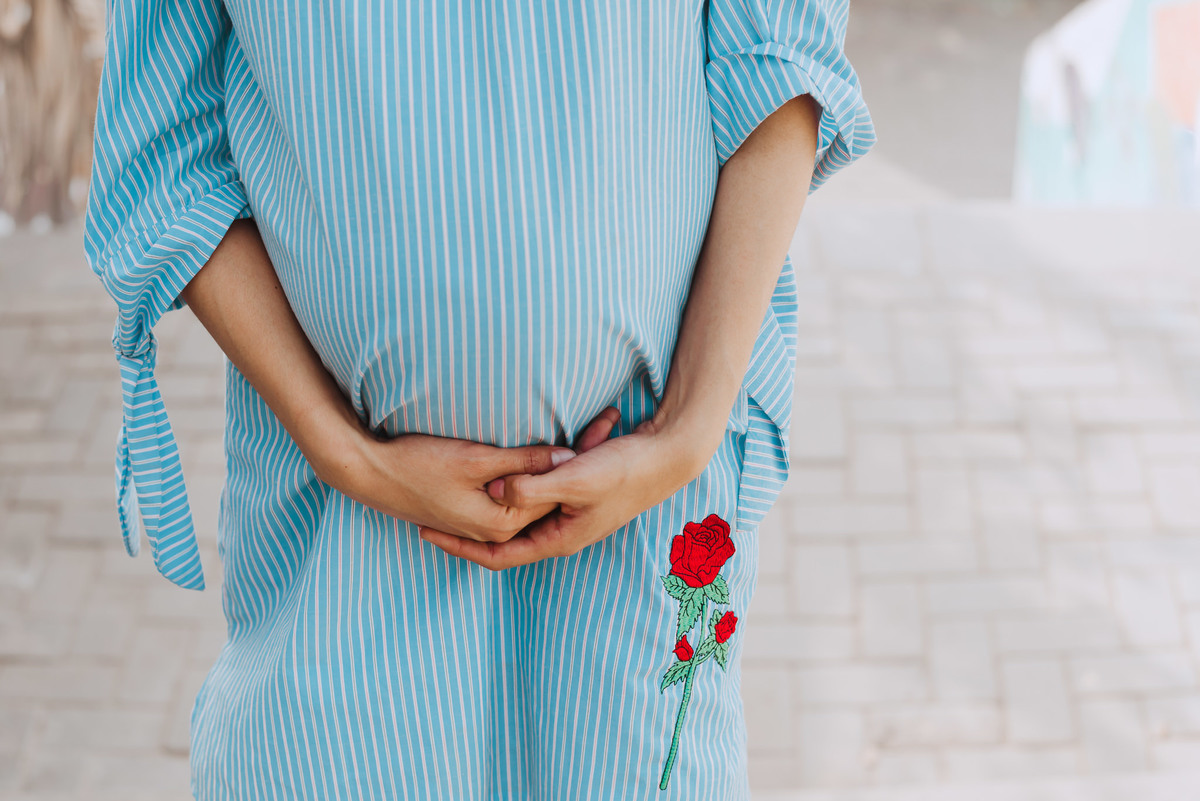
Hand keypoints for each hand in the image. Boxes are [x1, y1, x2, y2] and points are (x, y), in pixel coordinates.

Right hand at [314, 407, 620, 543]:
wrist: (369, 473)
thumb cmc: (418, 462)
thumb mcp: (476, 458)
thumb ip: (524, 460)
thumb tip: (568, 456)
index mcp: (502, 521)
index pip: (556, 490)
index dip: (583, 456)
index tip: (606, 427)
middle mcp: (497, 528)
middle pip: (549, 492)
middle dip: (578, 459)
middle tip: (608, 423)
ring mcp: (484, 522)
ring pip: (534, 491)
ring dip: (557, 466)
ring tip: (590, 432)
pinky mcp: (474, 510)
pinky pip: (515, 491)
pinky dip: (533, 472)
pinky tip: (546, 450)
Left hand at [416, 409, 717, 569]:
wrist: (669, 456)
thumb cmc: (625, 469)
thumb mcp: (574, 478)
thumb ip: (532, 487)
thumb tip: (493, 493)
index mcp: (558, 538)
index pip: (496, 555)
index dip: (458, 547)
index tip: (425, 532)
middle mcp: (561, 530)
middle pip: (504, 533)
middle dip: (470, 521)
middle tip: (431, 509)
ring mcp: (569, 511)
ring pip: (521, 506)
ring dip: (499, 492)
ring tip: (461, 480)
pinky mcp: (577, 489)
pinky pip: (541, 486)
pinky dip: (528, 472)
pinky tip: (511, 456)